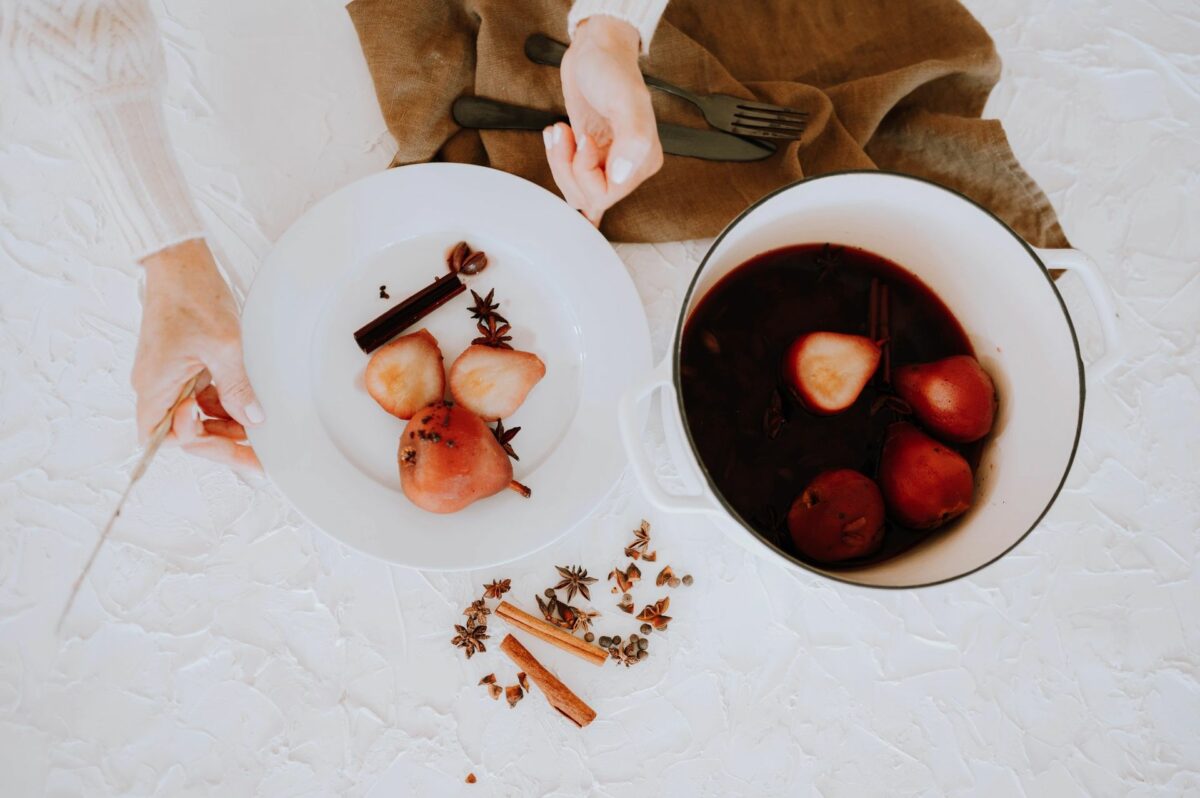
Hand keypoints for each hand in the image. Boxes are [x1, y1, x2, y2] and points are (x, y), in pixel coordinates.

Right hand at [133, 239, 261, 470]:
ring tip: (260, 426)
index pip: (173, 438)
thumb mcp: (224, 347)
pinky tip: (249, 402)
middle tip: (259, 453)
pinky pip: (202, 396)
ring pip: (198, 415)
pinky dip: (225, 402)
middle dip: (223, 440)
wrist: (180, 263)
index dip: (207, 445)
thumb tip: (253, 418)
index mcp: (156, 386)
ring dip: (227, 422)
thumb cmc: (192, 297)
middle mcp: (157, 386)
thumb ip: (237, 387)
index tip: (239, 445)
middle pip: (187, 431)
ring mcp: (170, 376)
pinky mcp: (182, 366)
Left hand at [545, 16, 663, 225]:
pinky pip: (570, 177)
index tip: (584, 140)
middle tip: (565, 133)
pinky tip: (557, 139)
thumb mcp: (626, 100)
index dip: (586, 173)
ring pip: (575, 190)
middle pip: (588, 197)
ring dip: (559, 162)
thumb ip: (633, 140)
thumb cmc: (612, 68)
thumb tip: (623, 175)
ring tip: (559, 131)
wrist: (595, 49)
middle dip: (567, 168)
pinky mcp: (588, 155)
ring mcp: (606, 162)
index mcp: (643, 160)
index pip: (608, 194)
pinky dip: (557, 162)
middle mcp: (627, 167)